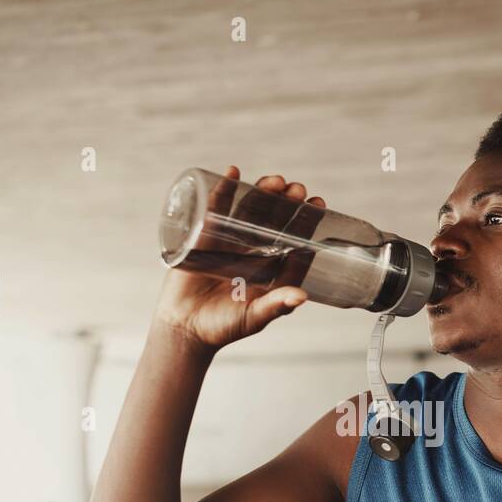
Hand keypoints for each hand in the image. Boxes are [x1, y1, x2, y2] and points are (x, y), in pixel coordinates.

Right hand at [154, 165, 327, 351]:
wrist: (184, 328)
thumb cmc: (223, 327)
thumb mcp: (254, 317)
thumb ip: (276, 306)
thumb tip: (302, 296)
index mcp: (272, 270)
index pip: (295, 241)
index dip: (307, 223)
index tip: (318, 204)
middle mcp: (255, 253)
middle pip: (275, 221)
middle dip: (288, 203)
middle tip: (297, 189)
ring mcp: (231, 243)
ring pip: (250, 210)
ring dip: (262, 192)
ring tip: (275, 181)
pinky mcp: (206, 237)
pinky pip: (216, 209)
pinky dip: (224, 190)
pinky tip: (233, 173)